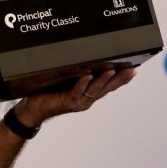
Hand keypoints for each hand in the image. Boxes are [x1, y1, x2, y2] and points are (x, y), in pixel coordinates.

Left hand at [13, 68, 136, 126]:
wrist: (33, 108)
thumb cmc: (50, 93)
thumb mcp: (68, 81)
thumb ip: (79, 74)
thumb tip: (89, 59)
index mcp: (89, 94)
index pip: (109, 85)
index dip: (122, 78)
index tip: (133, 69)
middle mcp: (86, 99)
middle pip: (106, 88)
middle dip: (119, 78)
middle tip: (130, 69)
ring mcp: (78, 102)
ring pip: (94, 90)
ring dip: (103, 80)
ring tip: (112, 70)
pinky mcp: (67, 102)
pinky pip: (76, 92)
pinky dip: (82, 84)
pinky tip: (87, 76)